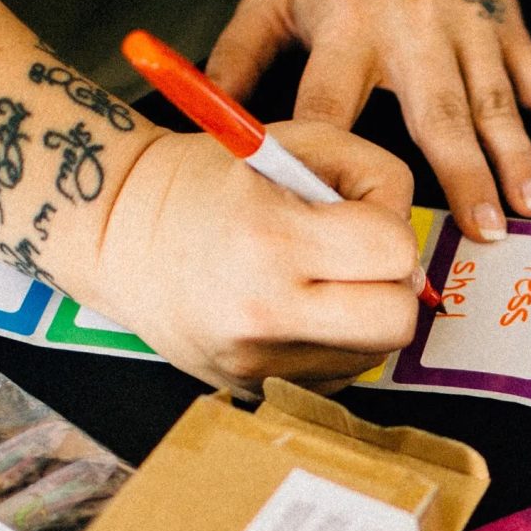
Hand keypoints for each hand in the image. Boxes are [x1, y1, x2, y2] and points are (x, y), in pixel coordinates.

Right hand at [81, 122, 421, 392]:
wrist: (119, 231)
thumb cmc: (205, 180)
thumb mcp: (290, 143)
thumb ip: (371, 175)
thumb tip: (411, 246)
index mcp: (272, 240)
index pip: (394, 250)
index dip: (388, 227)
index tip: (358, 217)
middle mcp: (264, 310)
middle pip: (397, 322)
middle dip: (392, 287)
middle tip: (358, 262)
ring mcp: (258, 360)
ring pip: (373, 355)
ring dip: (364, 317)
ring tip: (318, 281)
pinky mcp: (253, 387)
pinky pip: (336, 376)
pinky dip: (333, 344)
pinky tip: (298, 310)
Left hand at [208, 0, 530, 243]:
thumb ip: (238, 56)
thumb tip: (208, 121)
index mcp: (348, 27)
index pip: (334, 102)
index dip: (332, 154)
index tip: (339, 213)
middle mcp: (412, 29)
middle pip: (437, 113)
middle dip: (462, 174)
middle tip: (480, 229)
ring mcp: (467, 29)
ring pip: (496, 101)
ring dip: (518, 156)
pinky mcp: (507, 26)